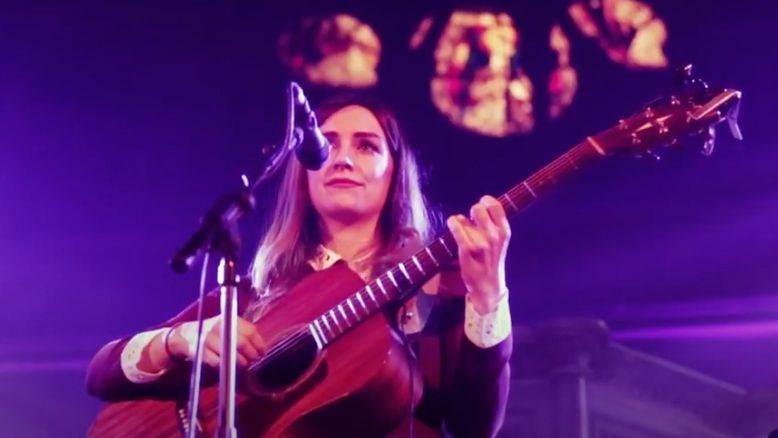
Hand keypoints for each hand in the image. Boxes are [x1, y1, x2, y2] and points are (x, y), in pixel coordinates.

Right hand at [168, 316, 266, 367]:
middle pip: (242, 343)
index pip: (250, 330)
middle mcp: (219, 326)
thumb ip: (243, 332)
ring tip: (244, 364)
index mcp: (229, 318)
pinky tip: (228, 366)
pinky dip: (225, 366)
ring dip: (240, 362)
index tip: (262, 352)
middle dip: (251, 354)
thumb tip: (261, 347)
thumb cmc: (214, 332)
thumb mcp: (228, 325)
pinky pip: (217, 362)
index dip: (258, 344)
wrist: (186, 334)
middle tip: (254, 360)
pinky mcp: (200, 351)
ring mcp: (208, 338)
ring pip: (230, 354)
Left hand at [446, 195, 510, 313]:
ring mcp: (481, 244)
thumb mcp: (500, 242)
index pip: (495, 205)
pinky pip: (457, 230)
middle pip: (478, 208)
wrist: (488, 285)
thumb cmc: (492, 260)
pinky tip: (452, 223)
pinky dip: (453, 223)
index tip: (481, 205)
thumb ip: (493, 224)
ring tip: (463, 231)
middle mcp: (494, 236)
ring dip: (461, 222)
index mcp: (504, 232)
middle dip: (472, 211)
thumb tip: (478, 207)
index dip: (486, 201)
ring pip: (465, 219)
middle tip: (471, 220)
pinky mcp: (468, 251)